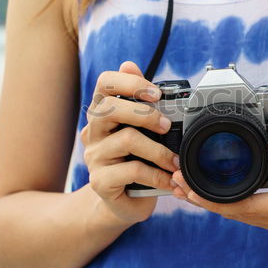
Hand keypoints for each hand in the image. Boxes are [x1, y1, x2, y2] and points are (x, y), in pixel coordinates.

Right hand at [82, 60, 179, 224]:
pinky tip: (168, 179)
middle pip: (110, 108)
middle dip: (145, 113)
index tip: (156, 93)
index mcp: (103, 113)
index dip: (131, 83)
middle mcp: (93, 131)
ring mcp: (94, 157)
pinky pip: (131, 171)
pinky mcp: (100, 181)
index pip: (105, 83)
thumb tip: (129, 65)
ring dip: (158, 150)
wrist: (124, 202)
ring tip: (174, 160)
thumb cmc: (136, 161)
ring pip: (126, 140)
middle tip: (167, 126)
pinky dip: (156, 175)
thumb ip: (139, 101)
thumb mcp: (142, 130)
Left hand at [171, 138, 267, 235]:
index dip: (212, 200)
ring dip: (210, 202)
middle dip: (202, 200)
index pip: (244, 207)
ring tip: (181, 186)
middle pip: (234, 214)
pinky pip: (247, 212)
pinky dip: (224, 203)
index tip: (189, 186)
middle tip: (173, 181)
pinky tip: (208, 192)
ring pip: (238, 215)